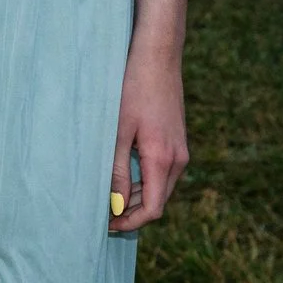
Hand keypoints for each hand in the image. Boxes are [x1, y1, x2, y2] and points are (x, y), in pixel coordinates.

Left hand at [109, 48, 187, 232]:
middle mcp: (177, 160)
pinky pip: (162, 172)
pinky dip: (144, 180)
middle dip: (132, 212)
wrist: (157, 58)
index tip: (108, 225)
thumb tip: (114, 204)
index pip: (153, 209)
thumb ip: (116, 169)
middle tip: (102, 215)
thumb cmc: (133, 89)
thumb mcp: (118, 131)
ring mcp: (180, 150)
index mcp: (162, 160)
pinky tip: (122, 173)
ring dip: (137, 196)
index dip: (131, 222)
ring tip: (108, 196)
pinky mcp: (176, 142)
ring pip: (160, 187)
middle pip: (157, 201)